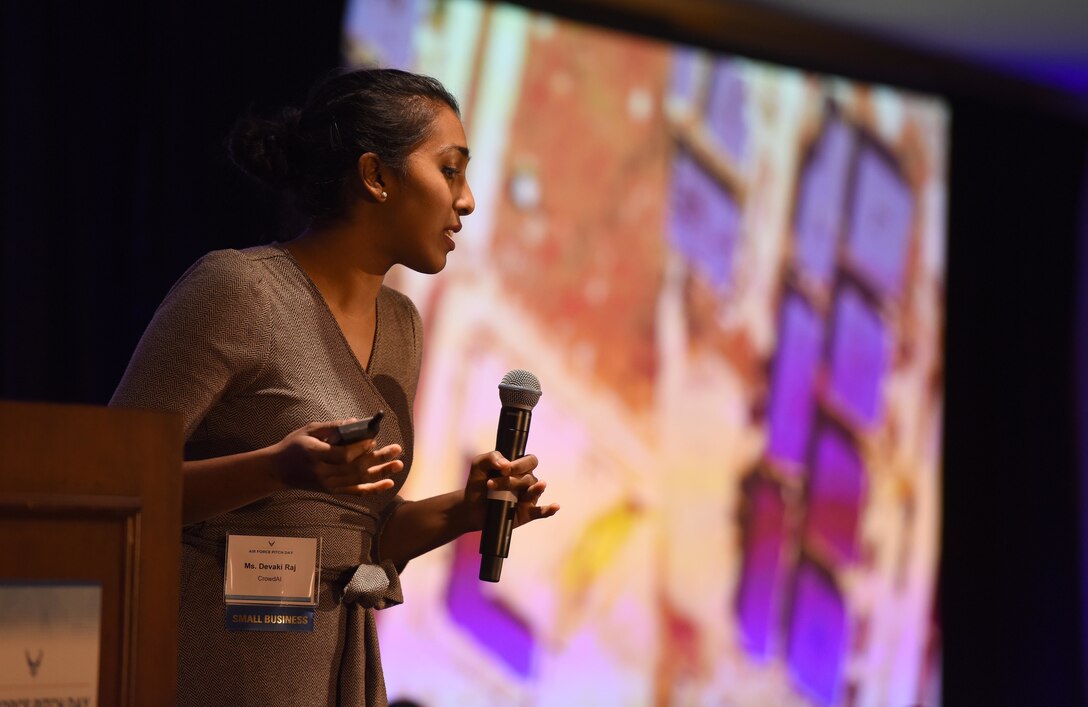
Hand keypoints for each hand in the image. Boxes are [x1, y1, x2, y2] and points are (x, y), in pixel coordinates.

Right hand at [272, 419, 401, 494]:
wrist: (278, 470)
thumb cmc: (294, 445)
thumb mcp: (310, 430)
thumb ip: (333, 427)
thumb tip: (357, 422)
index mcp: (315, 455)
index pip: (343, 455)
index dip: (360, 448)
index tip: (373, 438)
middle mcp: (322, 474)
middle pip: (356, 468)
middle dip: (379, 459)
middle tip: (397, 449)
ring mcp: (328, 485)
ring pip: (359, 480)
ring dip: (381, 472)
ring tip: (399, 464)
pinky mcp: (332, 491)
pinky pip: (356, 491)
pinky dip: (374, 488)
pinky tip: (389, 483)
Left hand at [464, 451, 559, 530]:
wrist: (470, 506)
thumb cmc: (478, 482)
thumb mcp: (479, 465)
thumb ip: (492, 457)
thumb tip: (506, 464)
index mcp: (519, 468)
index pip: (530, 461)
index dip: (520, 464)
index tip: (504, 469)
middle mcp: (527, 482)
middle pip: (529, 478)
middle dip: (512, 481)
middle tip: (491, 484)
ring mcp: (528, 498)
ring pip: (534, 492)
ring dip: (530, 491)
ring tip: (532, 489)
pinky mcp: (526, 513)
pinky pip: (540, 512)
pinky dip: (548, 510)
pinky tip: (555, 507)